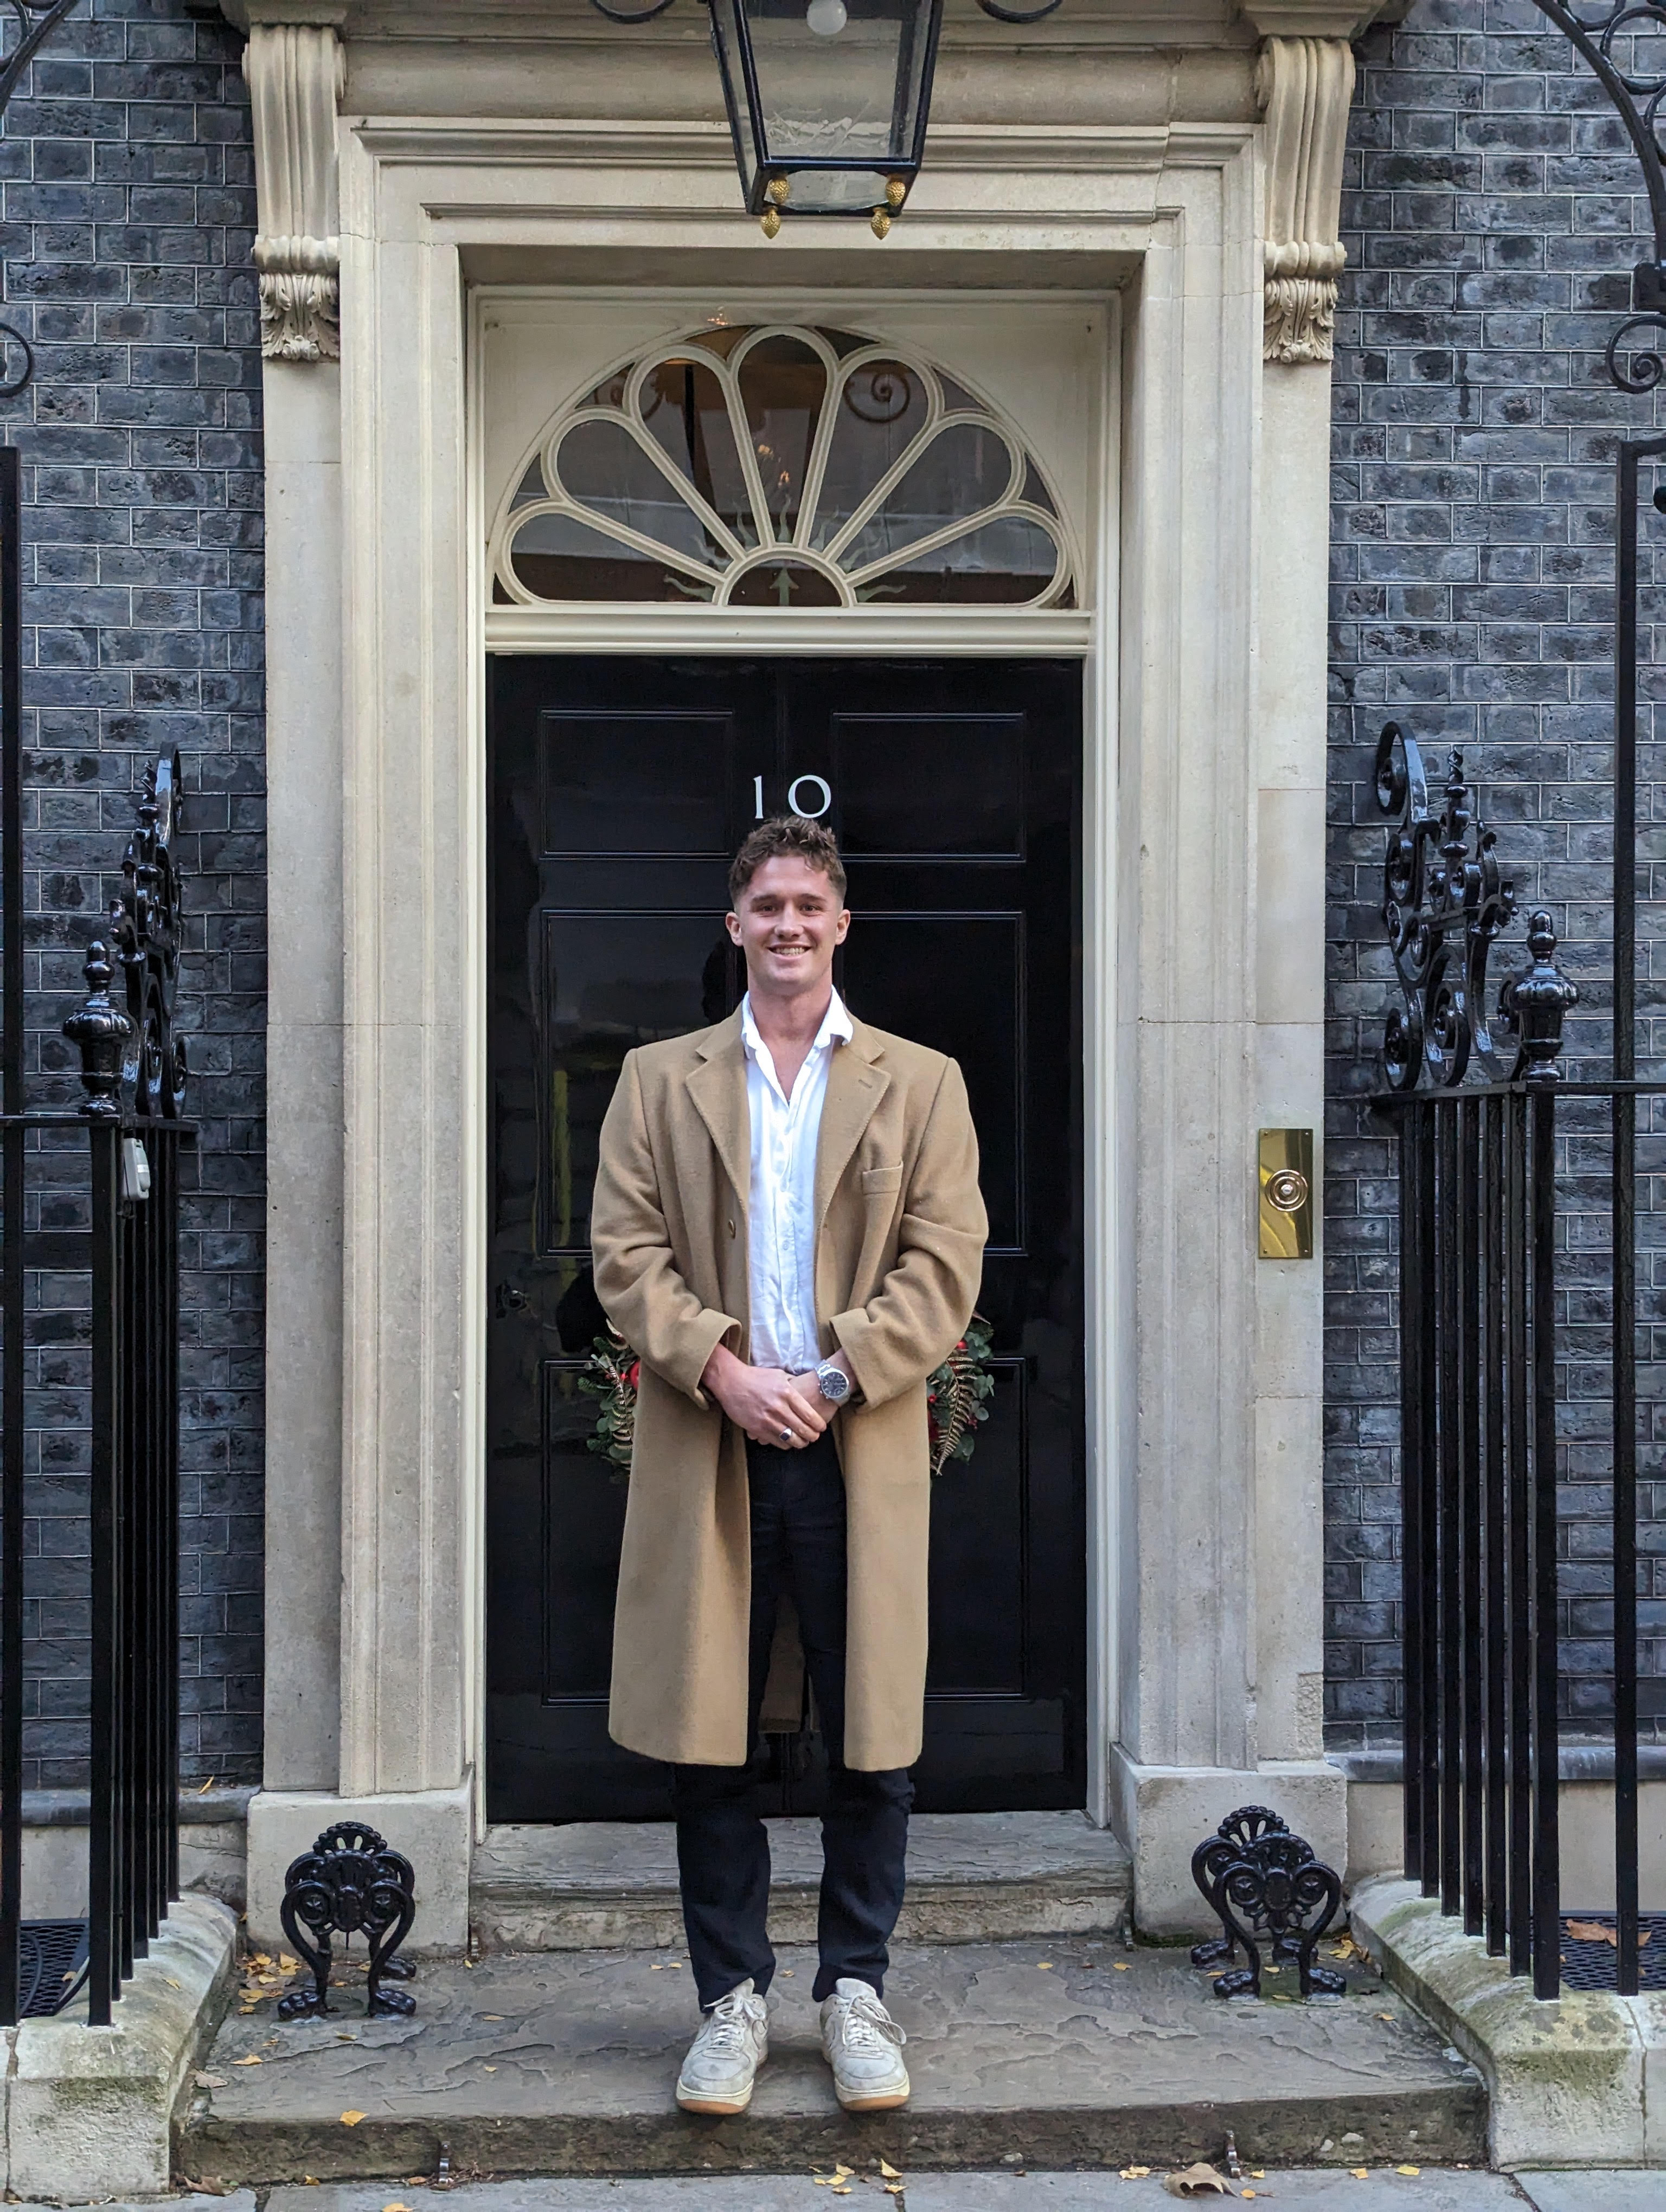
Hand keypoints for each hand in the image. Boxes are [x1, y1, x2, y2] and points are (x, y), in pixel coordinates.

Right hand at [702, 1344, 827, 1447]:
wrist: (731, 1381)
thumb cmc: (755, 1376)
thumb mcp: (779, 1375)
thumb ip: (793, 1384)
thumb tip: (805, 1392)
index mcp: (787, 1393)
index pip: (809, 1415)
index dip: (818, 1424)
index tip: (821, 1427)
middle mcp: (779, 1408)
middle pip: (803, 1429)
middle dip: (813, 1436)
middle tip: (815, 1437)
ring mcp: (768, 1419)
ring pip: (791, 1439)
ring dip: (800, 1443)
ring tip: (803, 1442)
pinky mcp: (757, 1428)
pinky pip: (777, 1442)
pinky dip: (785, 1444)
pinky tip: (788, 1442)